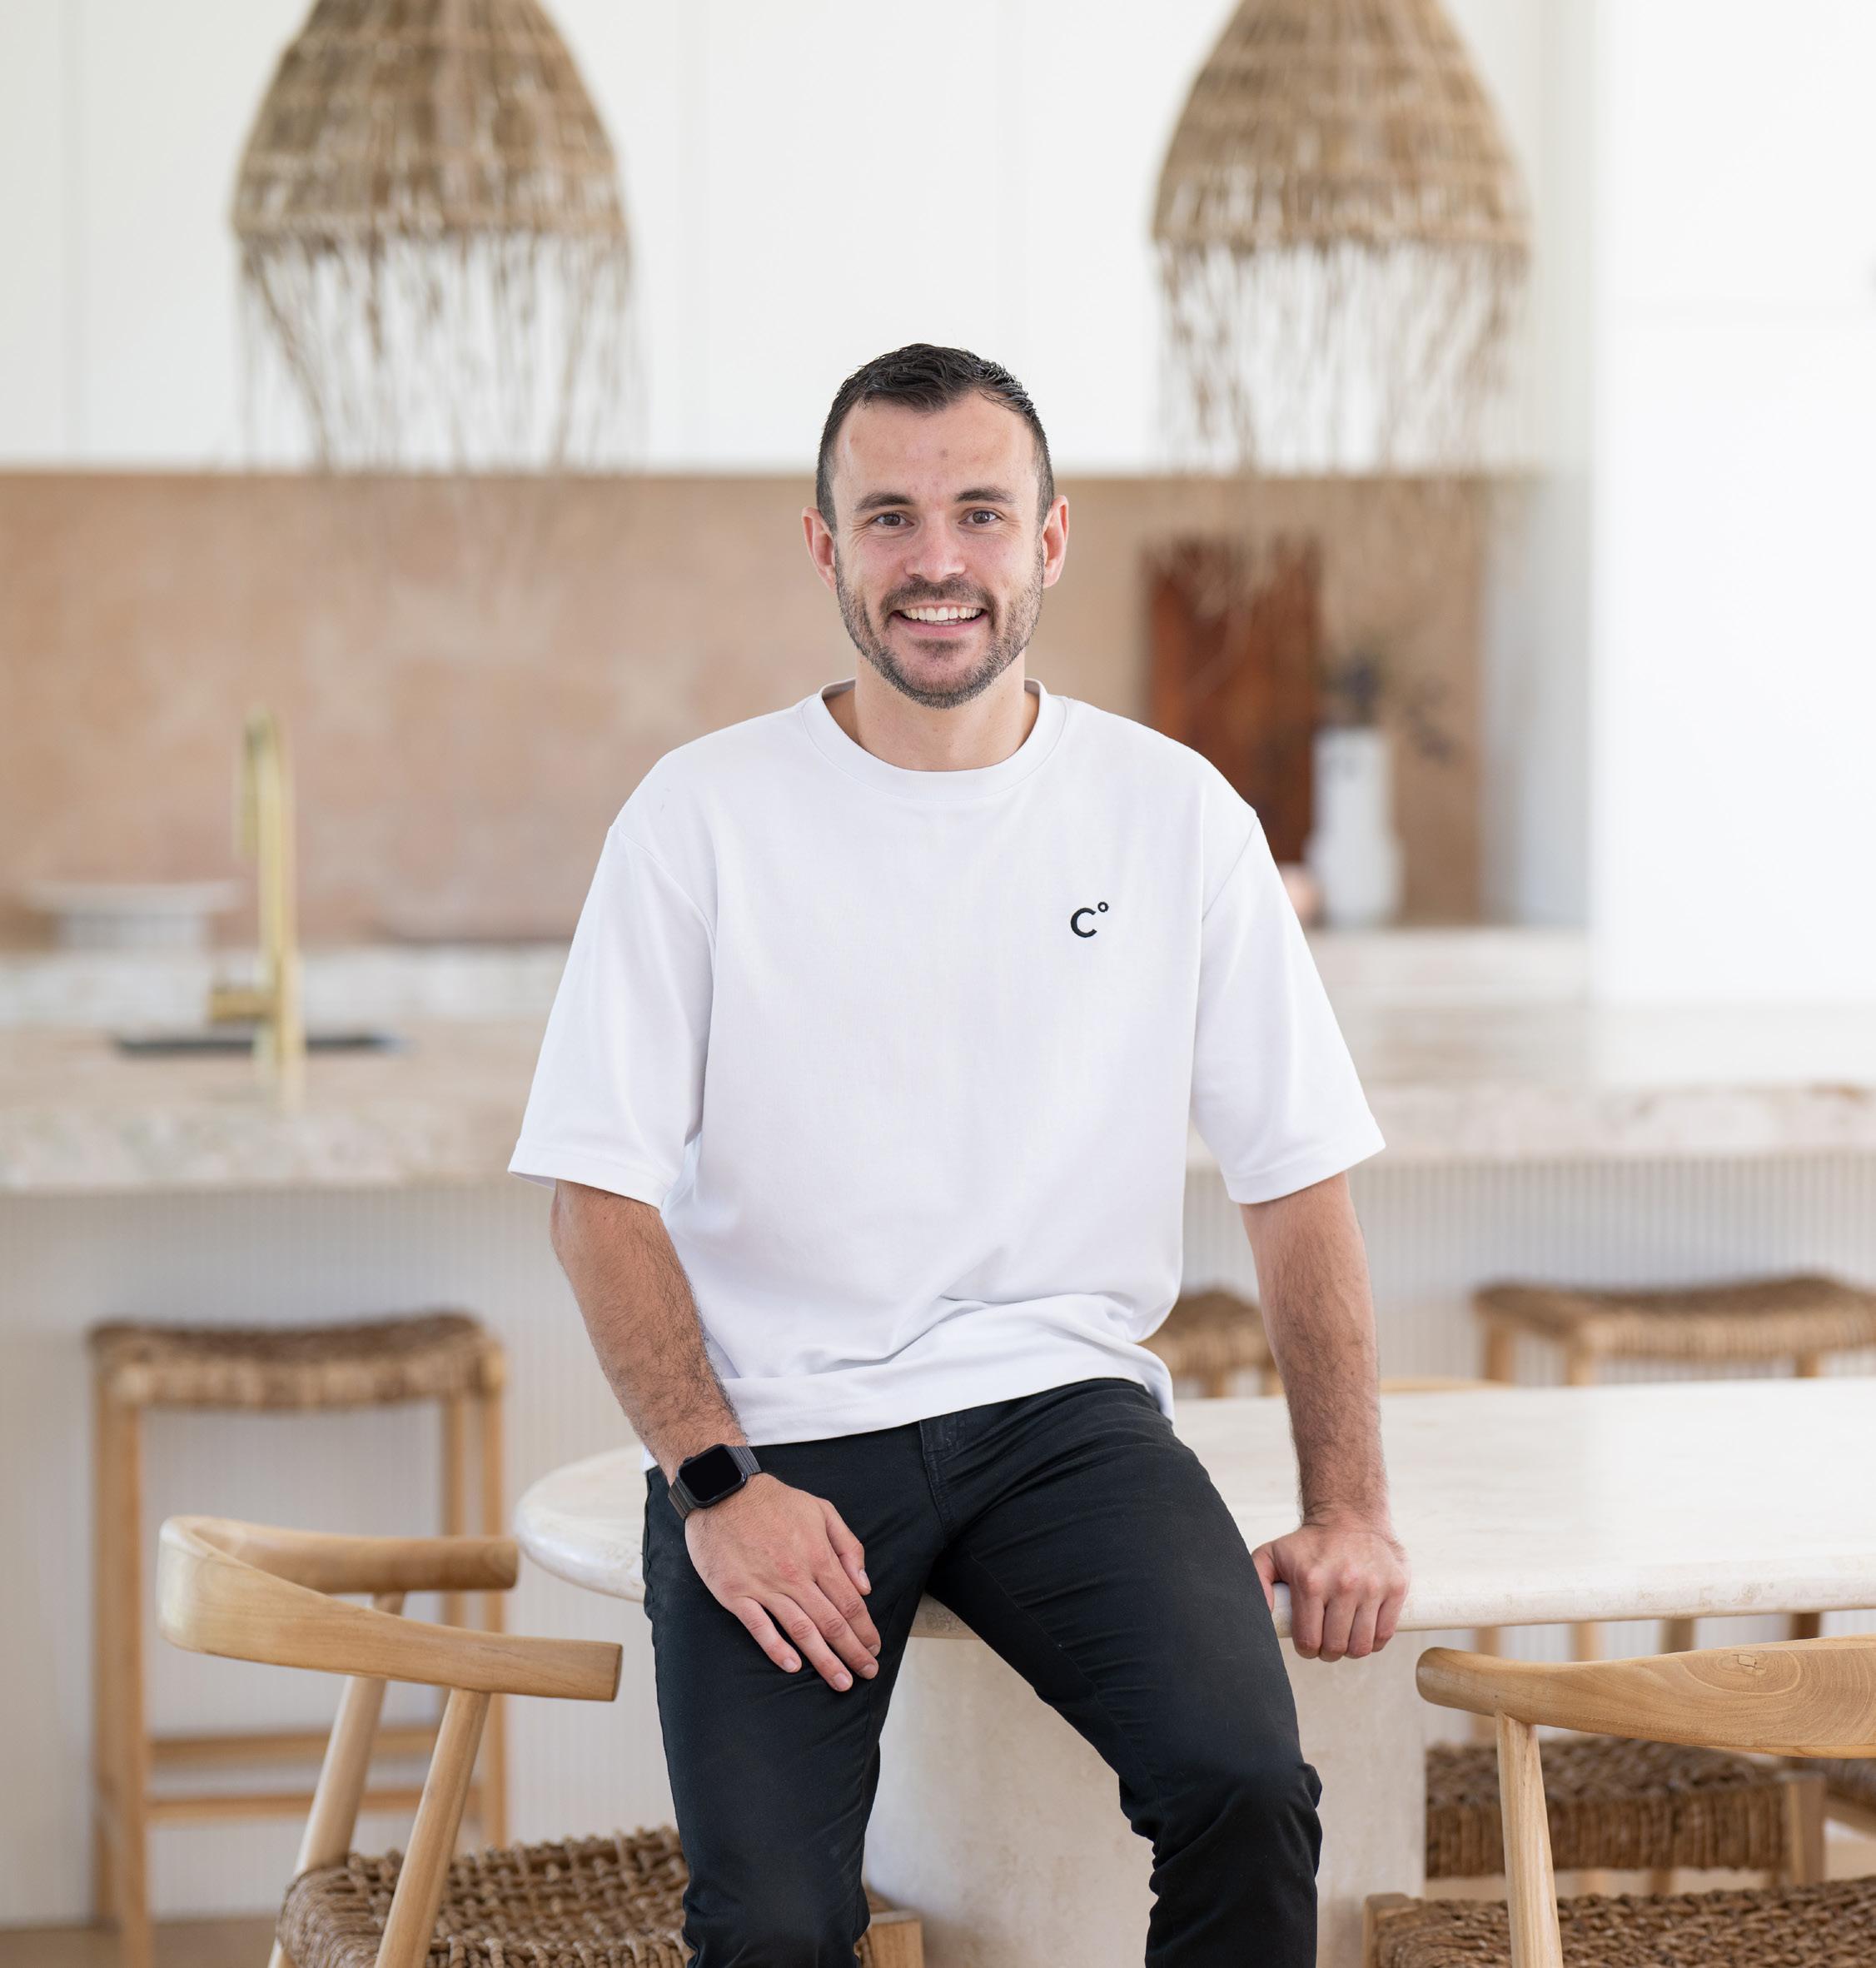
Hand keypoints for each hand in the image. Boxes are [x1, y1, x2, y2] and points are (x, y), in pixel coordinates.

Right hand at [682, 1473, 880, 1690]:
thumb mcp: (821, 1510)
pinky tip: (792, 1666)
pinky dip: (776, 1648)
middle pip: (831, 1623)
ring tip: (841, 1682)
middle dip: (853, 1652)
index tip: (875, 1648)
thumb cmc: (774, 1501)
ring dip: (824, 1660)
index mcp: (817, 1555)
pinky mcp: (736, 1594)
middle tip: (867, 1674)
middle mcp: (795, 1575)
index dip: (865, 1629)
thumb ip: (847, 1547)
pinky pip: (760, 1627)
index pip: (849, 1602)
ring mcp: (764, 1586)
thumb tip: (864, 1585)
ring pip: (801, 1630)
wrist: (722, 1491)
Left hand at [1251, 1514, 1408, 1661]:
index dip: (1306, 1649)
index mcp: (1311, 1581)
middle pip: (1336, 1648)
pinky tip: (1363, 1630)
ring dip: (1351, 1650)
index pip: (1309, 1641)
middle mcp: (1343, 1584)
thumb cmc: (1309, 1543)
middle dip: (1327, 1652)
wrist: (1350, 1515)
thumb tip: (1260, 1615)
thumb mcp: (1273, 1554)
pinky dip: (1373, 1642)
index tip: (1308, 1642)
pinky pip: (1385, 1635)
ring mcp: (1373, 1587)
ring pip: (1361, 1646)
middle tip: (1325, 1641)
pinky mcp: (1396, 1587)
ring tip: (1344, 1637)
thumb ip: (1257, 1581)